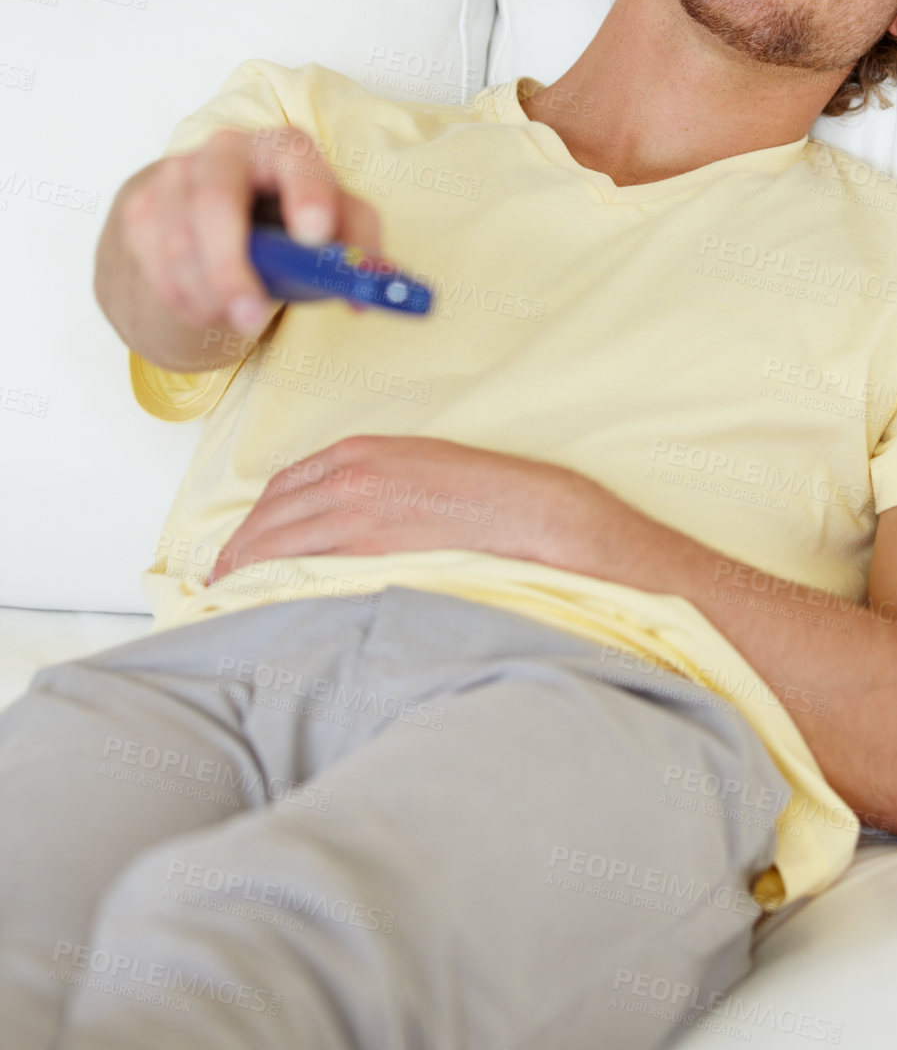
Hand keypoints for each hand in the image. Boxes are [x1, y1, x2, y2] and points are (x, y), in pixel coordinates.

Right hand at [119, 124, 383, 339]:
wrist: (214, 230)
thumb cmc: (285, 227)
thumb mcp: (330, 230)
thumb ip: (357, 250)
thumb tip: (366, 294)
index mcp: (283, 149)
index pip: (295, 156)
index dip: (307, 195)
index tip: (317, 239)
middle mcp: (225, 151)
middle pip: (215, 200)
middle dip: (231, 266)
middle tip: (252, 316)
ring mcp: (175, 177)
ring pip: (180, 243)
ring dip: (209, 294)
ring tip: (239, 319)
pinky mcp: (141, 209)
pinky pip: (155, 264)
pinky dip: (184, 298)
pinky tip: (207, 309)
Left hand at [204, 435, 577, 584]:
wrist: (521, 506)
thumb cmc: (480, 490)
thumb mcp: (416, 464)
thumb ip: (372, 482)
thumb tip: (341, 516)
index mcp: (359, 452)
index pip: (284, 486)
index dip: (256, 518)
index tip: (243, 542)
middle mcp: (348, 476)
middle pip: (270, 514)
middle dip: (239, 546)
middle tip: (221, 575)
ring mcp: (356, 510)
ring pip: (276, 540)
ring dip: (246, 567)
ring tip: (232, 593)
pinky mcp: (368, 544)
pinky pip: (303, 564)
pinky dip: (274, 580)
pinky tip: (263, 597)